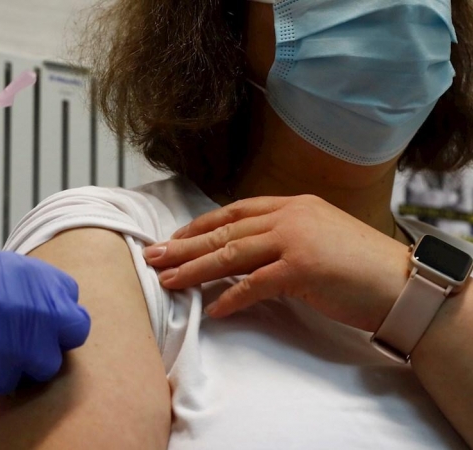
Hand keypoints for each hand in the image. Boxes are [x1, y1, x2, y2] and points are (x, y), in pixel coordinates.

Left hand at [143, 195, 410, 331]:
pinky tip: (213, 310)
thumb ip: (283, 236)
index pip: (234, 210)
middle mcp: (290, 216)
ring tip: (166, 281)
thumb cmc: (360, 264)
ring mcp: (295, 240)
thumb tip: (245, 253)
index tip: (174, 238)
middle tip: (152, 256)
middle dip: (184, 246)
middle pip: (224, 231)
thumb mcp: (318, 236)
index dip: (199, 225)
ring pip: (231, 254)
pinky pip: (255, 284)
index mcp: (292, 205)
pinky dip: (231, 298)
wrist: (402, 282)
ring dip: (194, 270)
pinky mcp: (302, 268)